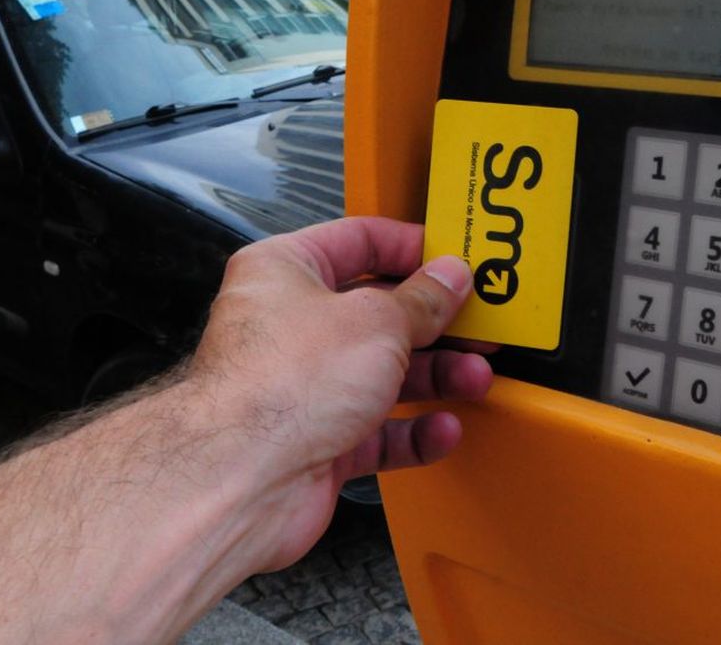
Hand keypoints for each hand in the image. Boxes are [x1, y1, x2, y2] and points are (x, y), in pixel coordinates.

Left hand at [189, 217, 492, 571]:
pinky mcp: (314, 442)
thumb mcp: (377, 321)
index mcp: (285, 271)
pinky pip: (376, 432)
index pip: (358, 241)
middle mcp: (287, 325)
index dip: (411, 248)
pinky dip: (413, 432)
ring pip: (381, 374)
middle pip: (376, 312)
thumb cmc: (282, 384)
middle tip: (478, 326)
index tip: (455, 261)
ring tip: (475, 378)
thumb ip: (422, 300)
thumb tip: (450, 277)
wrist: (242, 478)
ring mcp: (301, 387)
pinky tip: (442, 429)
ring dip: (434, 378)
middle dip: (434, 323)